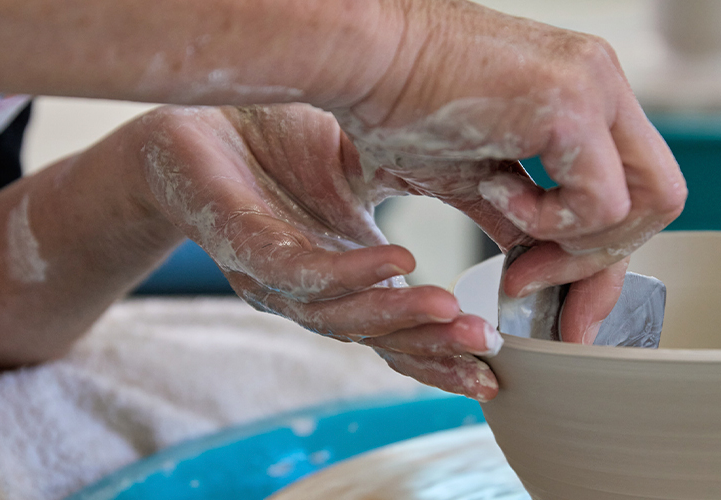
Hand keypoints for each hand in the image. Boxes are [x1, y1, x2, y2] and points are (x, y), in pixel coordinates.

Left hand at [133, 104, 509, 400]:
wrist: (207, 109)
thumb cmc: (290, 142)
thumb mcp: (378, 171)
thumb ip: (431, 196)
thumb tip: (513, 213)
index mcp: (347, 274)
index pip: (397, 330)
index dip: (442, 353)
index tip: (494, 366)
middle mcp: (313, 289)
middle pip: (375, 337)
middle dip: (432, 347)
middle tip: (487, 351)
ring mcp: (274, 276)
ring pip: (338, 315)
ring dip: (397, 315)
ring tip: (451, 311)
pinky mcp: (242, 245)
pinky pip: (298, 271)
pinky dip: (350, 271)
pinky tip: (395, 258)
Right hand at [330, 0, 686, 341]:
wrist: (362, 59)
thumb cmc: (401, 106)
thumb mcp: (476, 176)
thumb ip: (522, 218)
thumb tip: (540, 267)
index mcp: (586, 94)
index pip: (637, 187)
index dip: (607, 255)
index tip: (570, 307)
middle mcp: (602, 83)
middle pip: (659, 198)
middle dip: (604, 262)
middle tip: (537, 286)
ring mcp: (594, 87)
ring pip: (644, 205)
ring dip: (574, 246)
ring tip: (509, 231)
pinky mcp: (572, 104)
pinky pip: (599, 201)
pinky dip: (549, 221)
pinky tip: (496, 191)